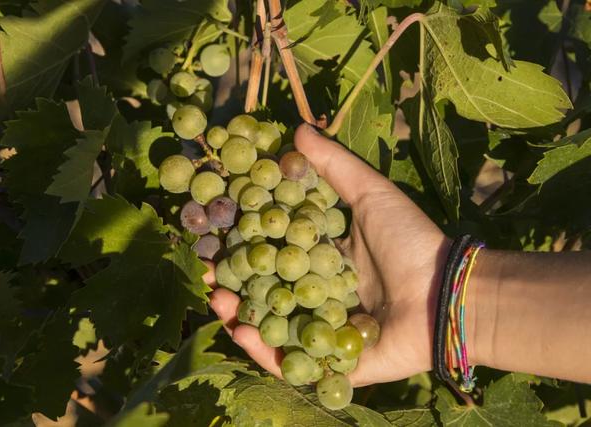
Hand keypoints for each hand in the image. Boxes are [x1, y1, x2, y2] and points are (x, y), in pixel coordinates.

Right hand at [204, 123, 449, 385]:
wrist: (447, 293)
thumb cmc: (410, 241)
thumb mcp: (370, 195)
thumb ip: (334, 166)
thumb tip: (297, 129)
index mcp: (322, 258)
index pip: (273, 250)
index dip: (242, 244)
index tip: (215, 234)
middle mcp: (317, 293)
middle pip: (264, 290)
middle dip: (231, 284)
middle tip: (206, 274)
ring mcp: (321, 329)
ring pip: (271, 325)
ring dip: (238, 315)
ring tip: (216, 302)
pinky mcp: (331, 362)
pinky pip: (291, 361)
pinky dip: (263, 350)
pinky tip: (241, 331)